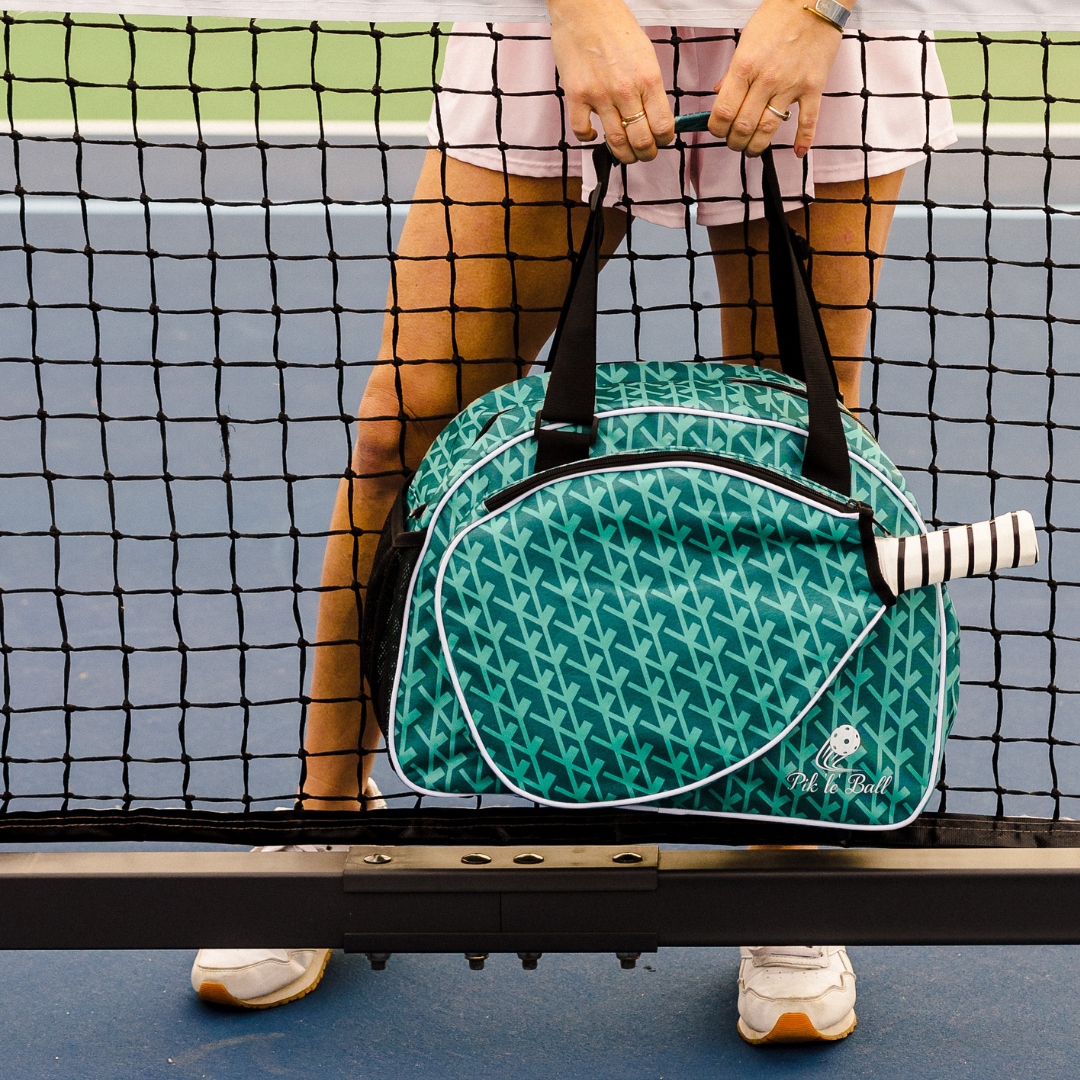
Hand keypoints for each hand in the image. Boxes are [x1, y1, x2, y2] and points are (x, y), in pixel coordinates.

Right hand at [546, 0, 674, 164]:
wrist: (585, 7)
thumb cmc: (616, 27)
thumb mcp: (645, 55)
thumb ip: (649, 87)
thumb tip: (655, 116)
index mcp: (648, 78)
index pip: (663, 126)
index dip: (664, 140)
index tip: (661, 140)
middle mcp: (625, 89)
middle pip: (641, 140)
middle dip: (646, 154)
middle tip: (644, 153)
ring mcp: (599, 94)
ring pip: (616, 142)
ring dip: (623, 154)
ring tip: (624, 153)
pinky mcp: (576, 95)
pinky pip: (582, 131)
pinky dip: (588, 138)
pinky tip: (593, 132)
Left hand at [708, 0, 848, 157]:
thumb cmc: (777, 16)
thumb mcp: (746, 40)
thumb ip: (732, 71)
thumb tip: (720, 94)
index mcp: (744, 66)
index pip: (723, 112)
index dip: (717, 129)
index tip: (718, 131)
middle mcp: (766, 79)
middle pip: (744, 126)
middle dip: (734, 142)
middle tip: (734, 143)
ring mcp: (791, 85)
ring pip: (768, 129)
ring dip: (756, 147)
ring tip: (752, 150)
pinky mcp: (813, 86)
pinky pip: (808, 120)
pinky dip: (804, 140)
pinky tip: (798, 153)